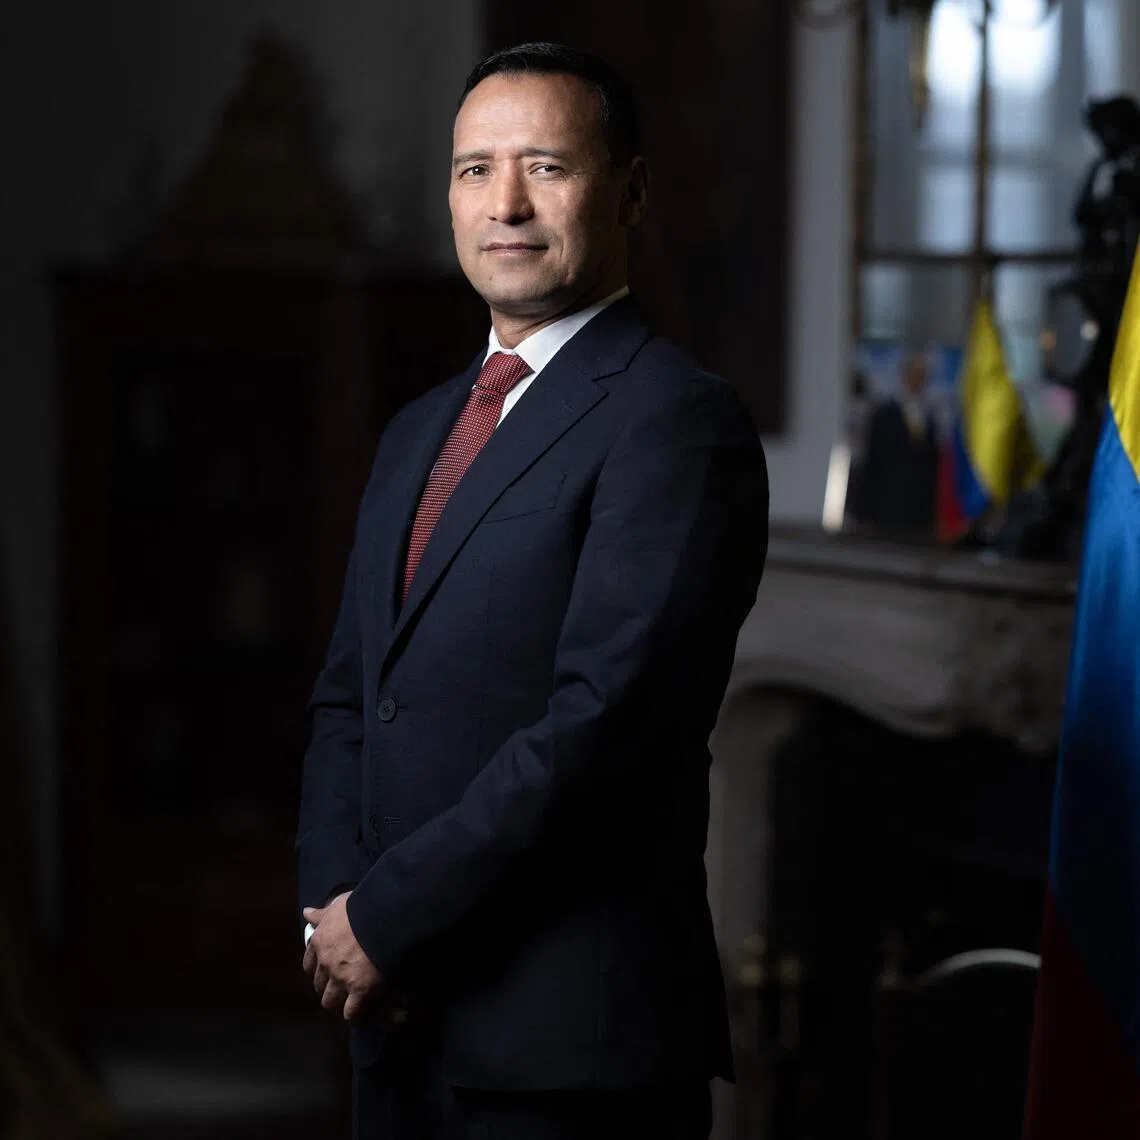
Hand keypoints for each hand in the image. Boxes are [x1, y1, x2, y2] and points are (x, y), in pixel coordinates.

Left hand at [301, 892, 382, 1020]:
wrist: (384, 917)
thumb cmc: (362, 908)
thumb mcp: (338, 906)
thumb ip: (322, 913)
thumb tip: (306, 912)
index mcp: (320, 943)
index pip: (308, 964)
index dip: (317, 970)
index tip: (325, 970)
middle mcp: (326, 963)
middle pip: (319, 985)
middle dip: (328, 986)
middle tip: (340, 986)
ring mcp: (342, 978)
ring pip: (330, 1001)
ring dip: (338, 1002)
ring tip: (349, 1002)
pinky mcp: (360, 989)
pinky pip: (351, 1011)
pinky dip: (356, 1013)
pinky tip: (362, 1011)